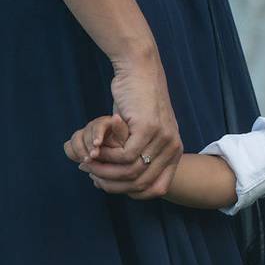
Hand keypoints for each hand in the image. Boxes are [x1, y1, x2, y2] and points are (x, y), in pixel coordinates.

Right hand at [64, 114, 127, 163]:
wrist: (121, 156)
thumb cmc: (126, 145)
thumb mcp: (126, 137)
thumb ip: (119, 129)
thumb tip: (116, 117)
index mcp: (106, 122)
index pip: (98, 125)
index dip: (96, 134)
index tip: (97, 144)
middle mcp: (93, 126)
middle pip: (85, 132)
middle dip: (88, 145)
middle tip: (92, 157)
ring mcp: (84, 135)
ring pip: (75, 139)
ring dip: (79, 150)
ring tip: (86, 161)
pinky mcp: (78, 145)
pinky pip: (69, 147)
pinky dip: (72, 153)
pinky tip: (80, 161)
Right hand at [77, 48, 182, 198]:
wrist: (139, 71)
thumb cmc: (137, 102)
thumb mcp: (144, 132)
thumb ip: (141, 154)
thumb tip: (127, 182)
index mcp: (175, 151)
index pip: (159, 189)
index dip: (133, 193)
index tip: (112, 186)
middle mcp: (173, 147)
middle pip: (143, 184)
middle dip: (114, 185)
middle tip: (93, 178)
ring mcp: (163, 138)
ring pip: (132, 172)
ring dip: (106, 172)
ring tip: (89, 166)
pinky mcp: (148, 128)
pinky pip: (125, 156)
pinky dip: (107, 157)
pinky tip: (96, 151)